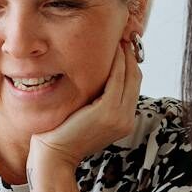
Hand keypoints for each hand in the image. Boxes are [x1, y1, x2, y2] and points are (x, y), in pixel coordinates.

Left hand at [28, 40, 140, 174]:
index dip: (131, 63)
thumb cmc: (64, 136)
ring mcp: (119, 117)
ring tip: (118, 38)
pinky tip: (109, 51)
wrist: (55, 155)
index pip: (133, 86)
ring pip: (129, 76)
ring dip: (125, 55)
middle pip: (136, 78)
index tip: (124, 46)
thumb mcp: (88, 118)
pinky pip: (116, 80)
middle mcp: (126, 119)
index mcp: (124, 121)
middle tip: (124, 36)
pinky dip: (116, 63)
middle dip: (132, 55)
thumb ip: (99, 102)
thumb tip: (99, 81)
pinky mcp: (107, 111)